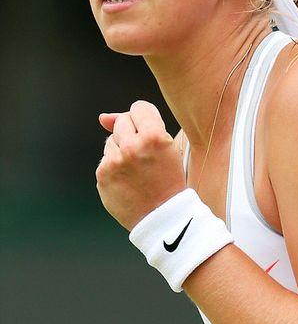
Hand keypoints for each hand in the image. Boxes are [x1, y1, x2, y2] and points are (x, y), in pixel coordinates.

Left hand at [96, 100, 185, 229]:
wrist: (163, 216)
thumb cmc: (169, 179)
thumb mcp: (167, 147)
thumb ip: (138, 124)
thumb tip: (102, 118)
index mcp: (154, 136)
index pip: (138, 107)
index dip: (144, 118)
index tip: (148, 131)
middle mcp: (131, 146)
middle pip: (122, 121)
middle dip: (131, 133)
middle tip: (144, 152)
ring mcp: (114, 162)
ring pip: (111, 140)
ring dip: (121, 149)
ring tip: (137, 169)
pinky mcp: (102, 175)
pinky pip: (105, 159)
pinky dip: (114, 166)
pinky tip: (128, 179)